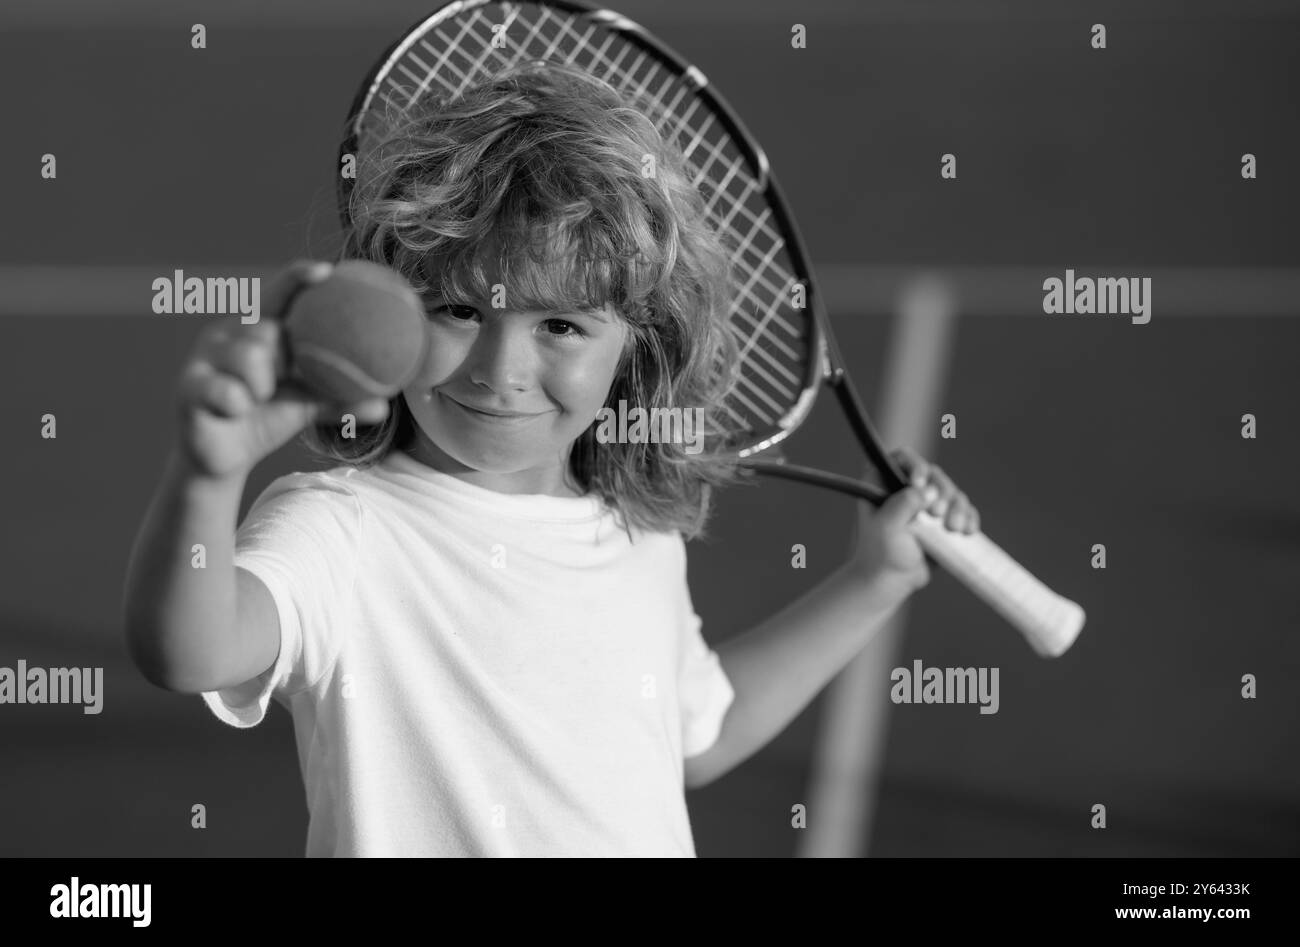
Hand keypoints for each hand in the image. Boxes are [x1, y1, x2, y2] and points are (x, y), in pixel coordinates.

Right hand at [174, 260, 391, 479]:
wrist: (221, 460)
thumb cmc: (265, 419)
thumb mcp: (305, 406)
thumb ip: (338, 399)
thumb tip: (384, 406)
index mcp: (258, 331)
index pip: (279, 297)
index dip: (298, 279)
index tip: (326, 271)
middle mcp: (228, 335)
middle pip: (265, 328)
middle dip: (279, 356)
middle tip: (280, 378)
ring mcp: (205, 358)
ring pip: (247, 356)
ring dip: (260, 384)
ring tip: (257, 398)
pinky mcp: (188, 386)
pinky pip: (223, 389)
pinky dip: (236, 401)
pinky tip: (236, 409)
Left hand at [846, 447, 981, 596]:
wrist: (892, 580)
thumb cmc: (881, 552)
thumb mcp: (886, 527)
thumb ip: (902, 505)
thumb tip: (926, 490)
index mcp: (884, 482)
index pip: (903, 458)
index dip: (915, 465)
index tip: (919, 484)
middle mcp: (908, 487)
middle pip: (935, 475)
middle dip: (942, 493)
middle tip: (937, 515)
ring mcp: (928, 503)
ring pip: (953, 493)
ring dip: (958, 508)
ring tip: (953, 530)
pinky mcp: (944, 519)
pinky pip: (964, 511)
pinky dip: (969, 518)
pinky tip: (967, 532)